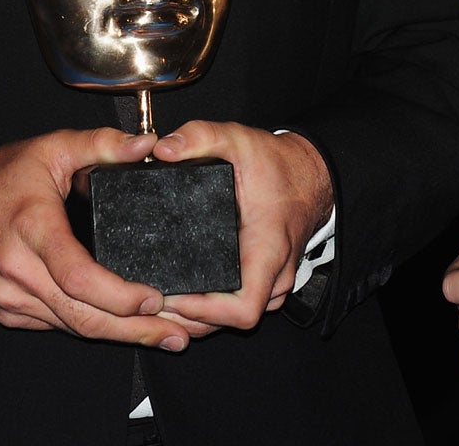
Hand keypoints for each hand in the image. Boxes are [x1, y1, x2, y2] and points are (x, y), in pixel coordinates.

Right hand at [0, 129, 190, 348]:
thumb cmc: (4, 176)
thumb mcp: (54, 147)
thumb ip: (103, 144)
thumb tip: (148, 144)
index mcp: (34, 228)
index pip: (78, 276)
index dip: (118, 295)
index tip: (153, 298)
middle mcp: (19, 270)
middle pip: (81, 315)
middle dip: (133, 329)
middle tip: (177, 334)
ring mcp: (10, 296)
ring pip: (71, 327)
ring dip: (118, 335)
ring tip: (163, 335)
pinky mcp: (9, 310)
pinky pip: (56, 325)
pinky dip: (90, 328)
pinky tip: (122, 328)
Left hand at [151, 122, 331, 335]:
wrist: (310, 173)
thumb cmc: (278, 164)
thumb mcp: (239, 139)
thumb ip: (201, 137)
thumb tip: (165, 149)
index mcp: (268, 249)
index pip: (244, 308)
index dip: (205, 313)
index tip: (173, 297)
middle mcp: (274, 275)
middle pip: (228, 322)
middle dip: (187, 318)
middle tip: (148, 300)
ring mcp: (273, 283)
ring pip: (231, 320)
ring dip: (196, 318)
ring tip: (156, 302)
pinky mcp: (265, 282)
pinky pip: (236, 309)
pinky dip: (208, 311)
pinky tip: (179, 297)